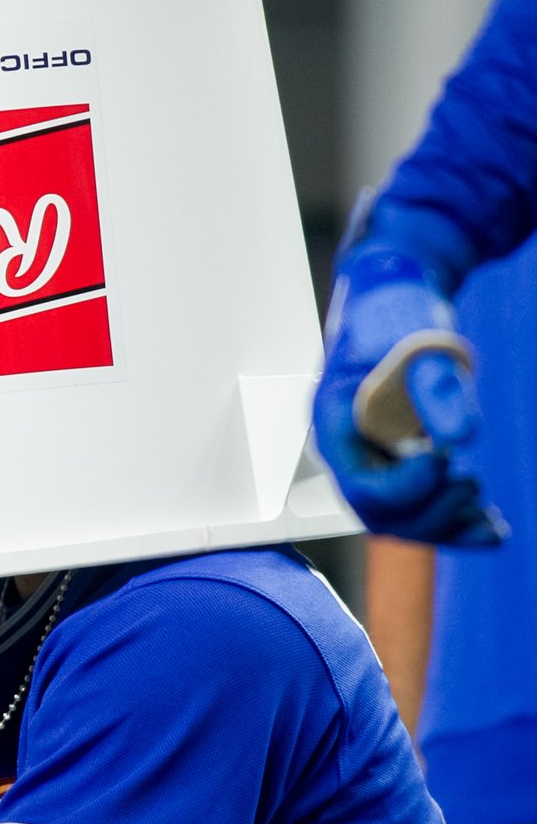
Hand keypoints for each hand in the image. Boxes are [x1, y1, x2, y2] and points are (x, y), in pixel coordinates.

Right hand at [313, 245, 505, 545]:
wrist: (394, 295)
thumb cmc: (395, 312)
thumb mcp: (418, 343)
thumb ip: (437, 389)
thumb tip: (461, 436)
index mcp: (334, 421)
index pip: (359, 483)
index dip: (404, 486)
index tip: (446, 458)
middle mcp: (347, 448)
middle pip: (377, 512)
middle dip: (427, 511)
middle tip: (471, 482)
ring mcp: (371, 456)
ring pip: (399, 517)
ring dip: (443, 524)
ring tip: (487, 516)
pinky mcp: (396, 458)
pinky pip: (418, 506)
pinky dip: (453, 521)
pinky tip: (488, 527)